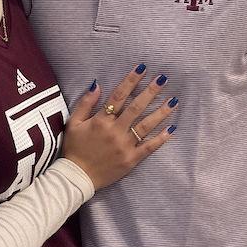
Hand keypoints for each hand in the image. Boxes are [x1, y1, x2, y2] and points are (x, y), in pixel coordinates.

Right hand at [63, 65, 178, 190]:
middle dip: (150, 91)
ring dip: (160, 112)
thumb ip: (85, 104)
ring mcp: (125, 146)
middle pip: (136, 107)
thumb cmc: (74, 149)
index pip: (118, 96)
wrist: (77, 177)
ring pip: (146, 126)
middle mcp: (115, 131)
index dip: (131, 81)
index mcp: (101, 121)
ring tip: (174, 100)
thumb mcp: (73, 123)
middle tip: (163, 79)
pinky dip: (161, 138)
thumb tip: (96, 84)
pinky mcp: (131, 160)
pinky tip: (172, 128)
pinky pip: (149, 147)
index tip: (142, 68)